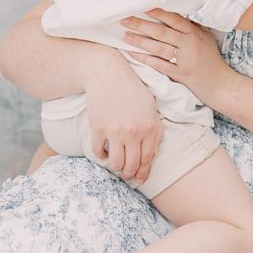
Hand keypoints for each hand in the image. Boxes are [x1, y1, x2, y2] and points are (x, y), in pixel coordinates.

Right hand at [83, 50, 162, 182]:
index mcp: (149, 127)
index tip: (140, 178)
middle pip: (132, 165)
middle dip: (130, 174)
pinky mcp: (98, 128)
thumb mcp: (150, 106)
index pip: (147, 159)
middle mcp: (133, 132)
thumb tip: (152, 153)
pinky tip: (103, 152)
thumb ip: (155, 129)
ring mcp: (115, 131)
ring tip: (116, 164)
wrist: (108, 73)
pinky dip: (100, 156)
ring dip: (116, 167)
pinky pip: (98, 152)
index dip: (143, 172)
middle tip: (127, 175)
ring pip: (116, 163)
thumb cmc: (131, 89)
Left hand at [121, 8, 227, 105]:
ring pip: (159, 48)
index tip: (143, 7)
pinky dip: (146, 59)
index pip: (174, 19)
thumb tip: (182, 11)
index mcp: (195, 34)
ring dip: (140, 41)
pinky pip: (159, 65)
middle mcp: (189, 45)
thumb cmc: (211, 59)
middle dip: (142, 25)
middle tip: (125, 20)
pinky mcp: (180, 74)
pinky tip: (133, 54)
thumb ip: (195, 25)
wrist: (220, 84)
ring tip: (125, 36)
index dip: (158, 13)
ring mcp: (184, 60)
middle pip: (162, 32)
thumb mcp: (207, 38)